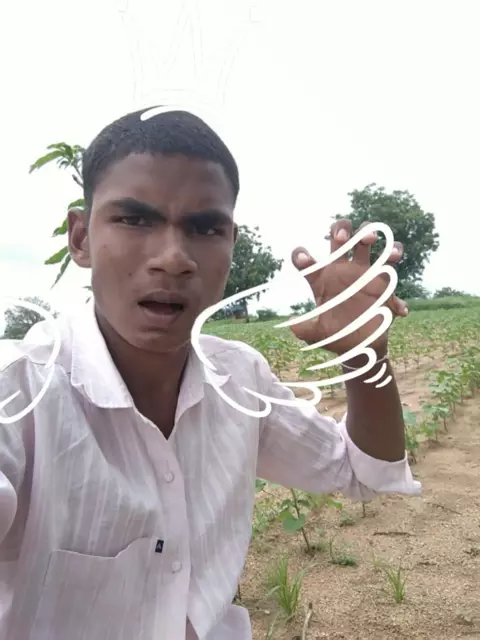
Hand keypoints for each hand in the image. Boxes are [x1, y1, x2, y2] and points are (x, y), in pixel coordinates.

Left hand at [290, 219, 407, 355]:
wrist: (363, 344)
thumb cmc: (337, 335)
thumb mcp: (320, 334)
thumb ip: (306, 329)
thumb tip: (293, 326)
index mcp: (322, 279)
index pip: (306, 261)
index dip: (301, 256)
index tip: (303, 259)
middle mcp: (341, 270)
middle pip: (339, 237)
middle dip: (340, 229)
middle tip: (342, 239)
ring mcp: (363, 270)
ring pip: (365, 239)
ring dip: (368, 232)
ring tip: (370, 239)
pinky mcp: (383, 277)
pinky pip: (390, 258)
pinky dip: (394, 254)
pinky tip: (393, 260)